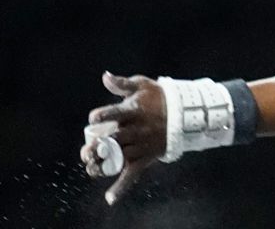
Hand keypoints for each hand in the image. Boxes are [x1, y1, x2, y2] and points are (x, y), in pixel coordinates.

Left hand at [80, 71, 165, 204]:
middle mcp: (135, 129)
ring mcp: (140, 145)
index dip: (100, 116)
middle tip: (88, 151)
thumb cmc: (160, 98)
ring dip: (101, 165)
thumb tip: (104, 76)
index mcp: (133, 111)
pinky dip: (121, 187)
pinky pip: (132, 174)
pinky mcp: (145, 158)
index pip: (112, 114)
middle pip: (111, 140)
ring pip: (117, 158)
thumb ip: (122, 84)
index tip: (93, 119)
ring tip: (91, 166)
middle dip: (96, 147)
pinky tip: (109, 198)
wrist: (186, 114)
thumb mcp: (143, 85)